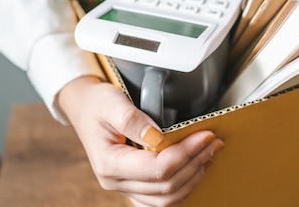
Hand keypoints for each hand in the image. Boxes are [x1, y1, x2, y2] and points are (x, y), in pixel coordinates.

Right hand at [58, 76, 223, 206]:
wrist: (84, 109)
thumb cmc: (97, 104)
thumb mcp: (111, 102)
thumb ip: (133, 120)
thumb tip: (157, 137)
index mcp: (109, 163)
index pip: (157, 168)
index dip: (186, 153)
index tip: (205, 135)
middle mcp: (116, 181)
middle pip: (166, 186)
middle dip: (195, 163)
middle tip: (214, 142)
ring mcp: (124, 187)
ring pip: (167, 199)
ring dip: (193, 177)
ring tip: (209, 154)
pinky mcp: (133, 186)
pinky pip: (161, 199)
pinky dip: (182, 186)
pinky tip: (195, 168)